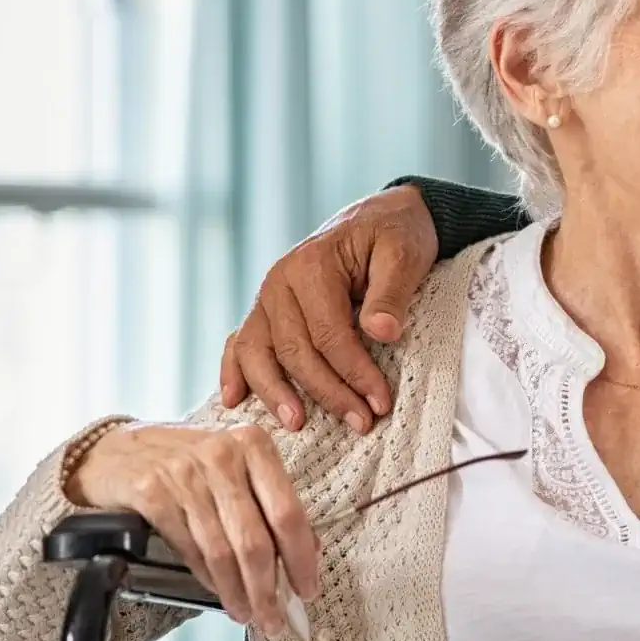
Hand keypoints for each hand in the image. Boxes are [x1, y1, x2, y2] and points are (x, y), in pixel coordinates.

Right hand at [65, 424, 319, 634]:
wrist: (115, 451)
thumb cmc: (187, 461)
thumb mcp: (235, 466)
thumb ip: (270, 500)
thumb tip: (308, 550)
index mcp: (254, 444)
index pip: (288, 511)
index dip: (301, 558)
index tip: (308, 589)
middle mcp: (222, 455)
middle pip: (255, 538)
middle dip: (267, 588)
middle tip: (274, 619)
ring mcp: (185, 474)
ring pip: (222, 551)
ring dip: (238, 591)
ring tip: (248, 614)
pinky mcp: (152, 493)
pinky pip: (190, 549)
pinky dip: (208, 577)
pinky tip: (219, 592)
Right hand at [220, 185, 437, 432]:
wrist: (384, 217)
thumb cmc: (396, 235)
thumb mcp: (404, 253)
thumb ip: (392, 292)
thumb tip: (382, 332)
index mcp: (311, 265)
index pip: (328, 334)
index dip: (354, 373)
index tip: (380, 402)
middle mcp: (279, 282)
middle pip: (295, 351)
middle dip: (328, 392)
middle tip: (361, 422)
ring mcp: (268, 297)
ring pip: (259, 353)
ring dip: (276, 392)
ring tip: (298, 424)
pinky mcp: (268, 310)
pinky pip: (242, 343)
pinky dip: (235, 371)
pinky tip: (235, 400)